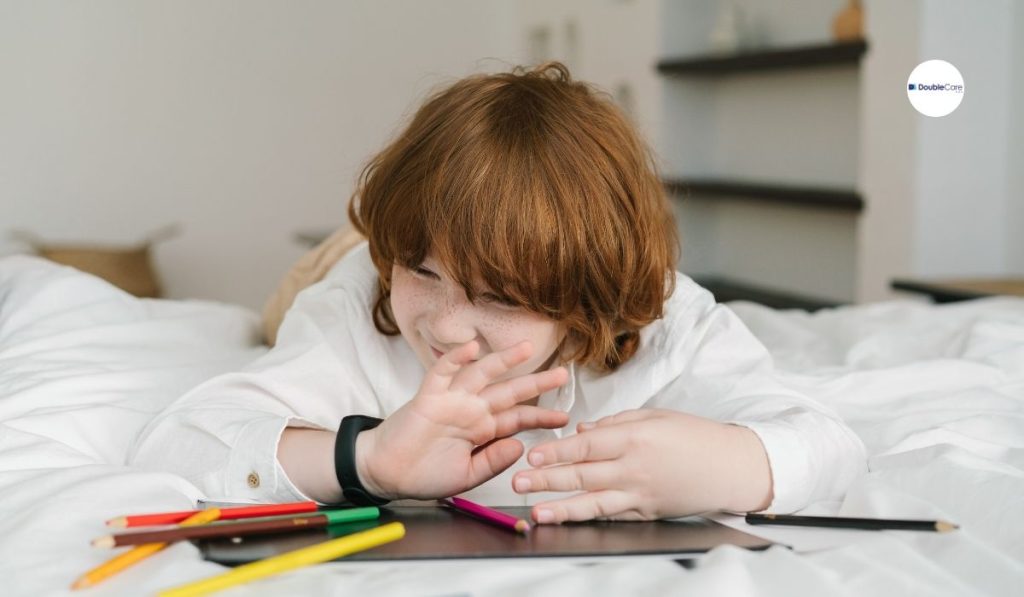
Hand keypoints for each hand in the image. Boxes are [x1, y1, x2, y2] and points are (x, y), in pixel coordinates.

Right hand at [356, 340, 569, 499]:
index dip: (541, 417)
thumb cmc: (423, 474)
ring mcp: (451, 401)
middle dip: (536, 383)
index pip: (517, 418)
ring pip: (481, 374)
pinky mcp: (428, 397)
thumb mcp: (467, 476)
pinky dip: (455, 359)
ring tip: (526, 349)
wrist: (386, 474)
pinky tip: (471, 348)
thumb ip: (493, 461)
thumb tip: (519, 445)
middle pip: (509, 392)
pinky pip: (443, 373)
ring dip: (503, 361)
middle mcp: (470, 410)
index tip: (564, 419)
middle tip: (563, 374)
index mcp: (481, 430)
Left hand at [512, 409, 772, 522]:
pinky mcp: (646, 512)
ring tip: (535, 510)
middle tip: (518, 481)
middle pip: (582, 475)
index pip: (586, 445)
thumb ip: (616, 422)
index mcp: (635, 438)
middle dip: (546, 478)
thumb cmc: (696, 436)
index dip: (557, 450)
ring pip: (592, 502)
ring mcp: (640, 494)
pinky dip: (587, 517)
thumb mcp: (655, 416)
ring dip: (560, 507)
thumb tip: (582, 429)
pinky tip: (568, 518)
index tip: (532, 452)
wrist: (732, 468)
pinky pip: (611, 514)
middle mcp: (634, 468)